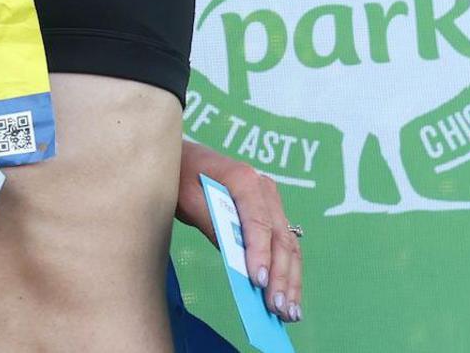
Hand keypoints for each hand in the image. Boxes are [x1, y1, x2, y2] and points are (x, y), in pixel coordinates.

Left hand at [177, 144, 303, 323]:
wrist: (181, 157)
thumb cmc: (180, 175)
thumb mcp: (187, 199)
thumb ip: (211, 223)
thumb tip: (236, 258)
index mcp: (244, 179)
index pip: (258, 222)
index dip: (260, 254)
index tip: (257, 281)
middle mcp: (265, 189)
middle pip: (280, 238)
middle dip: (280, 276)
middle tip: (277, 308)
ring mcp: (271, 202)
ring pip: (288, 246)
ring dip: (290, 280)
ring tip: (288, 312)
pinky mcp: (269, 215)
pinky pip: (283, 245)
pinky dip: (287, 272)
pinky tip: (288, 296)